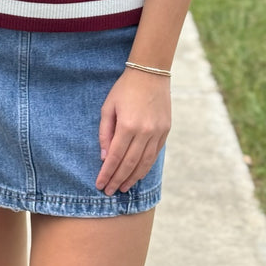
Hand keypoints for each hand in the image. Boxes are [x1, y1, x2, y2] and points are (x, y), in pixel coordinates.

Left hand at [95, 68, 171, 195]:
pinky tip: (137, 174)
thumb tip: (104, 157)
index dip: (107, 173)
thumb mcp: (108, 107)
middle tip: (109, 192)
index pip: (115, 157)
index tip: (100, 184)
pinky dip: (145, 167)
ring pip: (144, 163)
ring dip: (132, 178)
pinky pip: (155, 155)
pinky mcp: (165, 131)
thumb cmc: (125, 88)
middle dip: (118, 180)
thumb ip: (105, 132)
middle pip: (129, 164)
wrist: (151, 73)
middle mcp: (144, 132)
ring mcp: (157, 132)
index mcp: (127, 125)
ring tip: (123, 187)